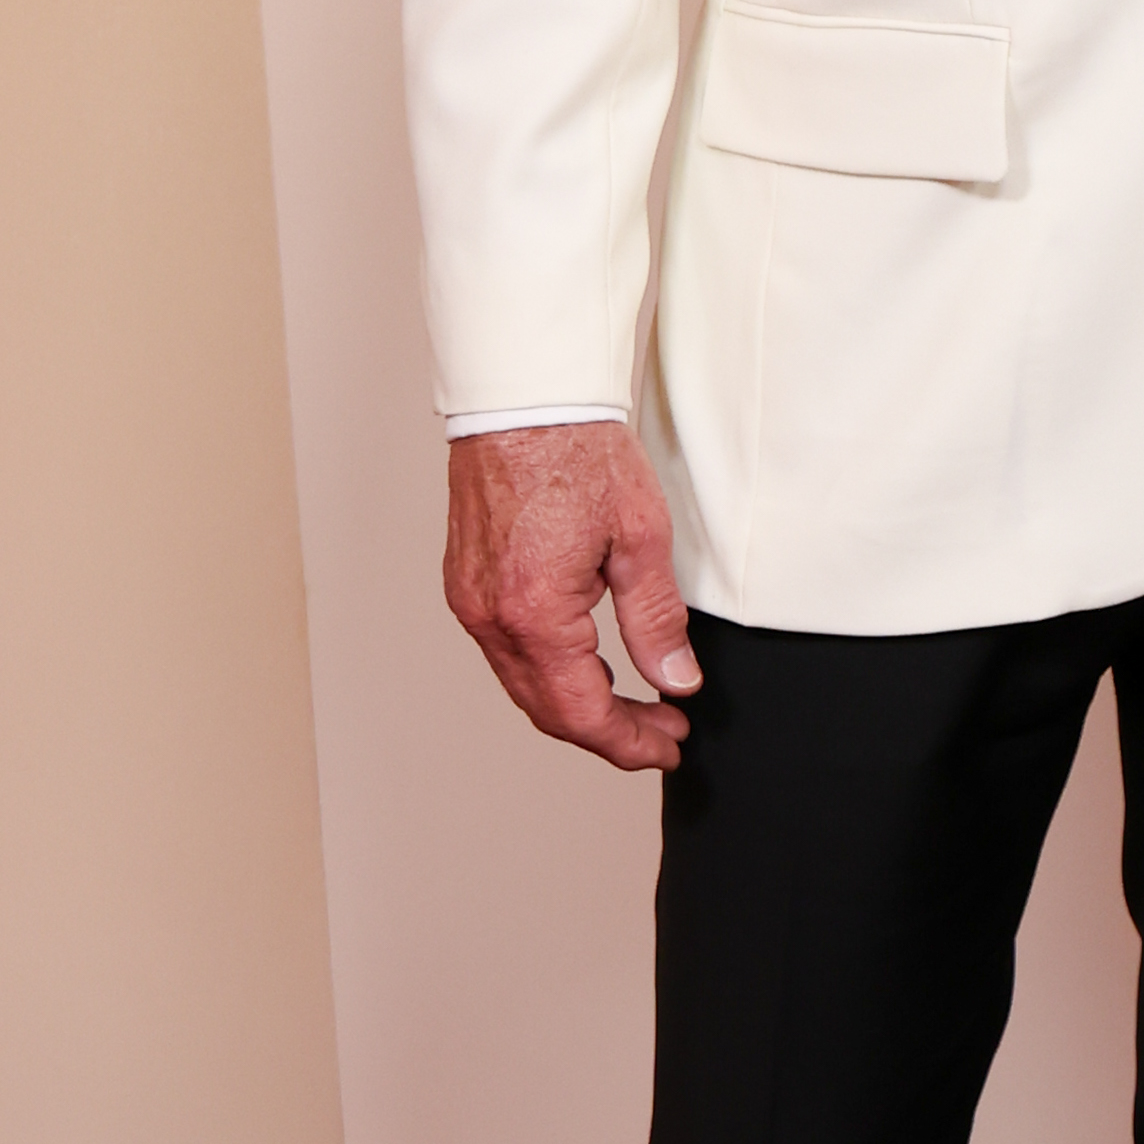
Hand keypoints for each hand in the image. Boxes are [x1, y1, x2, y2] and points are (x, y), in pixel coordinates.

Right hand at [442, 423, 701, 773]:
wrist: (523, 400)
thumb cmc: (578, 452)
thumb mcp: (640, 538)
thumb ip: (656, 621)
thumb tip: (677, 680)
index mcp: (535, 612)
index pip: (582, 712)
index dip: (629, 741)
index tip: (669, 743)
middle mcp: (491, 616)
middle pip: (548, 710)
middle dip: (609, 732)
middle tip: (663, 729)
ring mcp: (471, 601)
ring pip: (525, 685)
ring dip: (579, 704)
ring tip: (637, 703)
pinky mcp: (466, 584)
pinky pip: (507, 652)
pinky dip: (550, 672)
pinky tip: (590, 665)